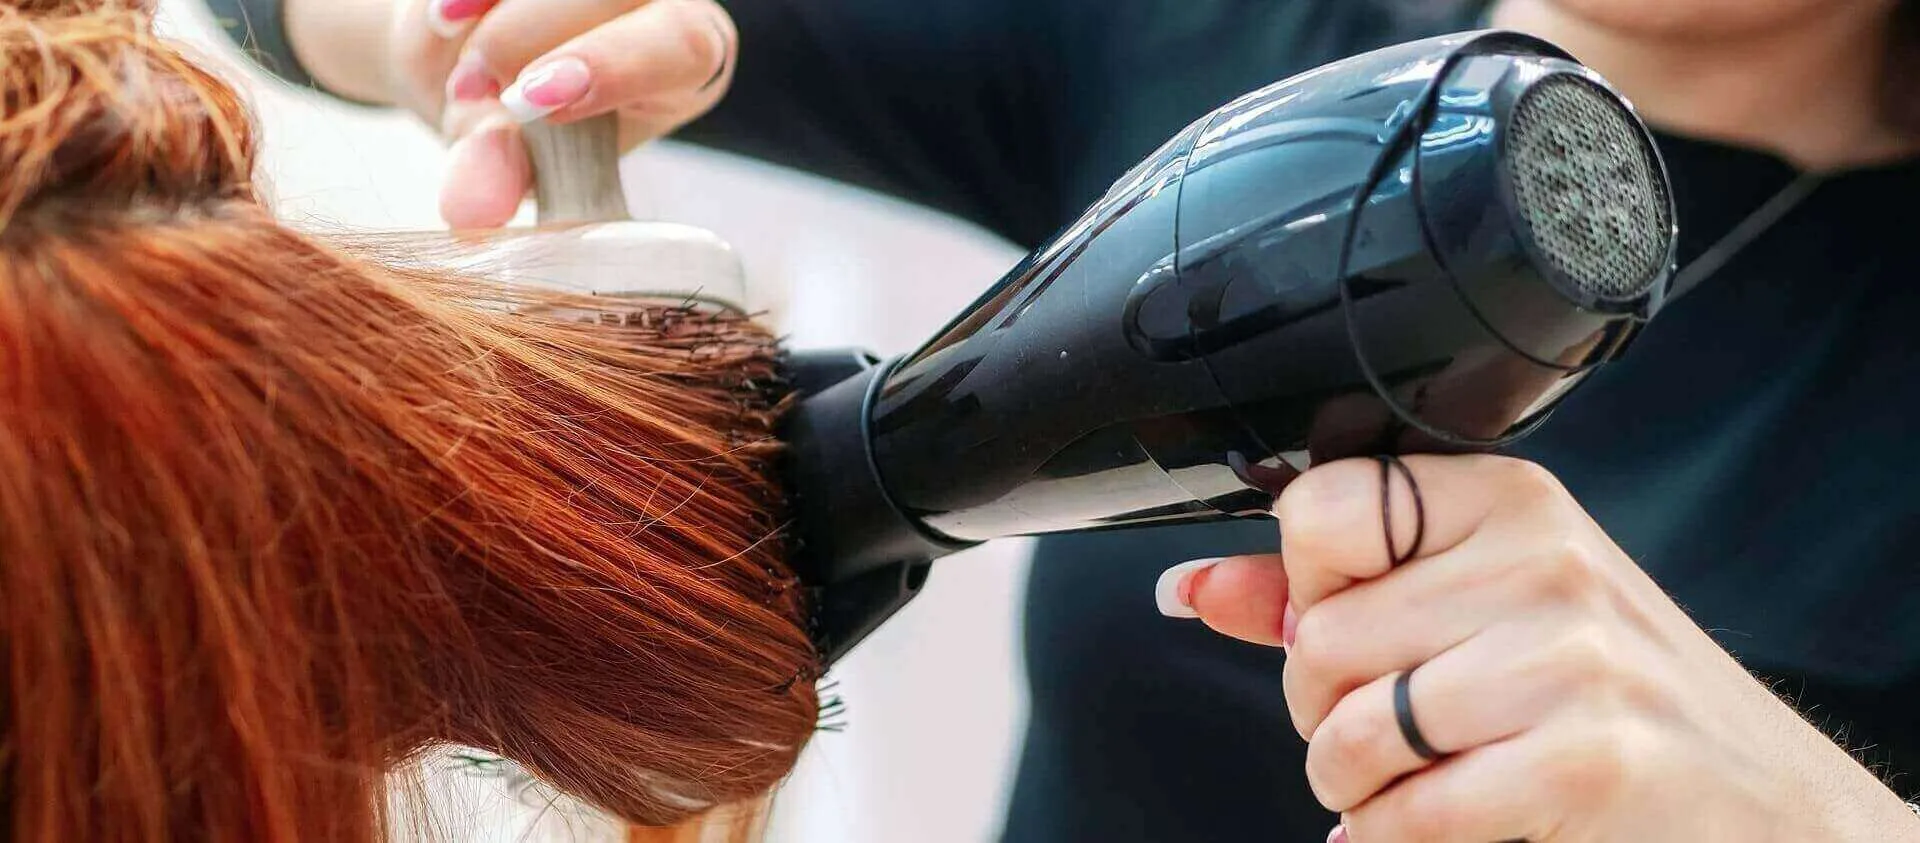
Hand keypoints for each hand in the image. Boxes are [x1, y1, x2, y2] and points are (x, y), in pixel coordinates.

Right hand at [379, 0, 735, 226]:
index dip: (612, 65)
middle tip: (469, 90)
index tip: (530, 99)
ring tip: (456, 71)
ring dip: (493, 18)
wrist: (473, 77)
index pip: (683, 46)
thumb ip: (502, 176)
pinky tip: (445, 18)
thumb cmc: (529, 129)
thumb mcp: (517, 162)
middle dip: (527, 36)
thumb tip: (471, 207)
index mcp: (687, 65)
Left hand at [1156, 454, 1919, 841]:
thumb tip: (1193, 590)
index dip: (1305, 587)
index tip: (1340, 623)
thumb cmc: (1608, 698)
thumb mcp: (1479, 610)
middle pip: (1318, 636)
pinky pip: (1410, 810)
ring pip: (1347, 729)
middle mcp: (1541, 562)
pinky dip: (1389, 836)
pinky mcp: (1587, 758)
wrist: (1762, 801)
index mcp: (1509, 502)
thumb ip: (1329, 592)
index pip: (1321, 509)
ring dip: (1351, 783)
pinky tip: (1426, 821)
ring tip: (1404, 779)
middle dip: (1320, 707)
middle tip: (1381, 727)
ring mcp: (1571, 659)